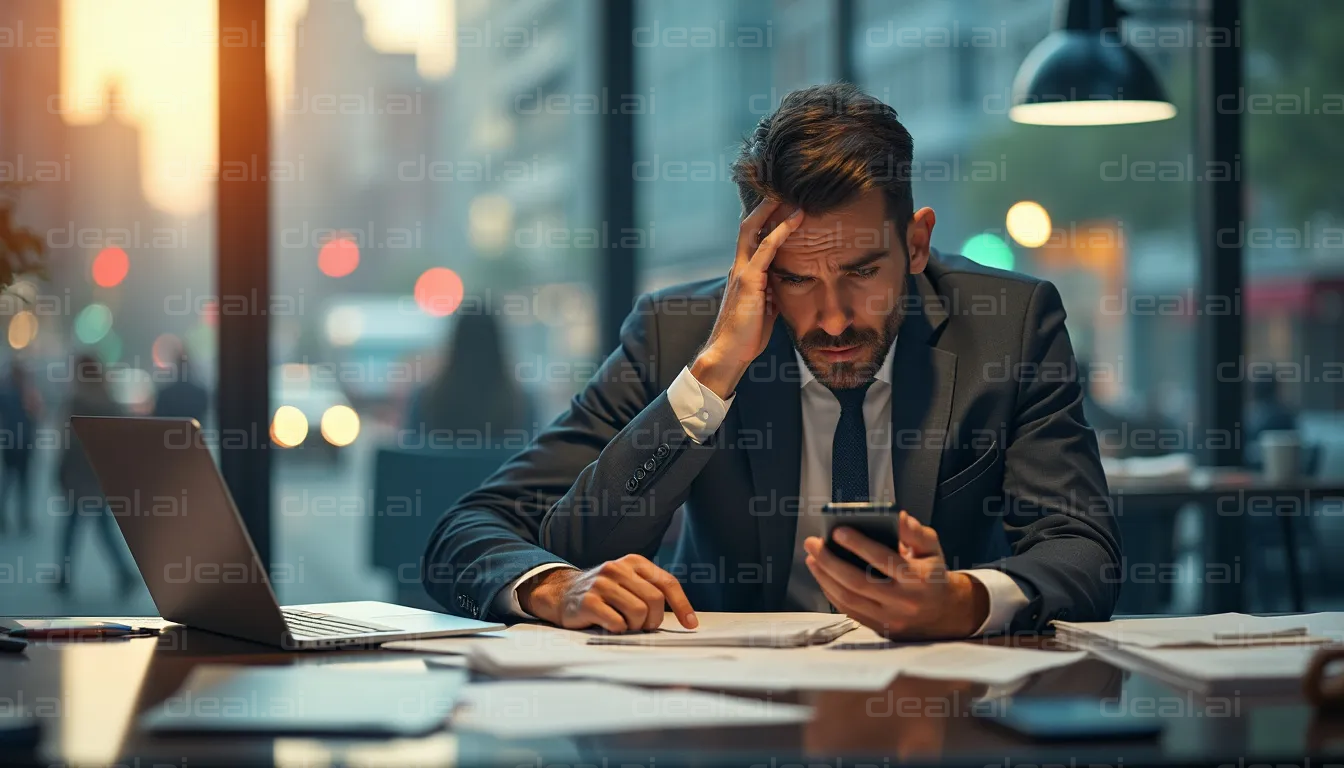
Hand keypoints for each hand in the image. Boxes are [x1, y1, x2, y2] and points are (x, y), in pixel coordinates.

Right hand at [517, 554, 697, 632]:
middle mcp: (618, 568)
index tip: (690, 624)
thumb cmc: (602, 593)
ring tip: (623, 623)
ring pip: (638, 613)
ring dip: (635, 626)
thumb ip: (651, 591)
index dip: (682, 605)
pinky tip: (609, 624)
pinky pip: (617, 623)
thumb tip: (683, 617)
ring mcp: (602, 583)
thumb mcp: (628, 582)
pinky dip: (618, 629)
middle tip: (642, 625)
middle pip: (655, 601)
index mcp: (633, 562)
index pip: (667, 583)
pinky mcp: (588, 601)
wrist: (561, 593)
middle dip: (653, 620)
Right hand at [690, 199, 803, 399]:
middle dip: (766, 206)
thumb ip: (771, 292)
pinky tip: (796, 219)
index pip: (752, 238)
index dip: (765, 219)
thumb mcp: (764, 308)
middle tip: (785, 189)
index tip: (783, 205)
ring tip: (793, 195)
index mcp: (742, 273)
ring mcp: (742, 271)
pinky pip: (767, 248)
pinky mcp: (749, 280)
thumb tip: (783, 287)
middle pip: (749, 225)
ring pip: (755, 229)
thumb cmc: (746, 335)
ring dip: (774, 210)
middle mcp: (739, 266)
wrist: (729, 353)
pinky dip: (782, 230)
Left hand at [803, 511, 987, 639]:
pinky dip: (831, 592)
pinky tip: (822, 575)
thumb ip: (914, 531)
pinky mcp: (879, 628)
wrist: (944, 613)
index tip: (838, 531)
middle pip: (858, 582)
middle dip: (830, 561)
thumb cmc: (932, 574)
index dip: (859, 545)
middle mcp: (903, 602)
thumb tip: (898, 516)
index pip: (884, 560)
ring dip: (824, 576)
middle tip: (813, 543)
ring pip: (848, 598)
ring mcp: (889, 618)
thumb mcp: (931, 548)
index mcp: (918, 579)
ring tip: (812, 557)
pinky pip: (848, 610)